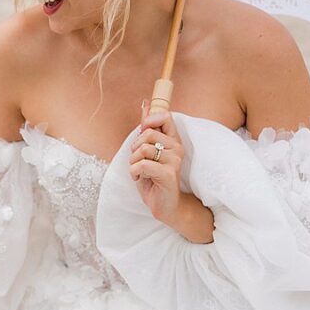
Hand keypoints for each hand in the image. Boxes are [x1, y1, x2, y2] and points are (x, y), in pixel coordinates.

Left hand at [128, 105, 212, 242]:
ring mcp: (175, 160)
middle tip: (137, 161)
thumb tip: (145, 104)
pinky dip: (134, 172)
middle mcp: (177, 148)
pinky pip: (142, 164)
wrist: (165, 205)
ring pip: (143, 149)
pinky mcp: (169, 174)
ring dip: (133, 162)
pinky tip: (139, 179)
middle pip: (148, 133)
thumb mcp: (147, 152)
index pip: (165, 116)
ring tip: (139, 171)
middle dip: (134, 148)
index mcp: (173, 140)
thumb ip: (147, 130)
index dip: (149, 120)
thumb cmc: (153, 178)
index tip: (142, 134)